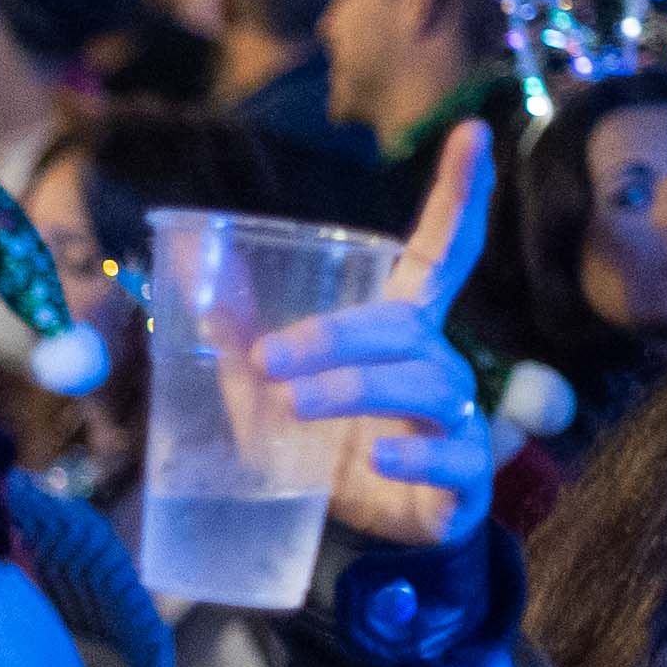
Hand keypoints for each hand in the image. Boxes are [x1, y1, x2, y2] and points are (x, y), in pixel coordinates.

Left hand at [269, 120, 500, 551]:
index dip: (460, 194)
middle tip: (269, 358)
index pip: (441, 250)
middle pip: (401, 325)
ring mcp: (456, 417)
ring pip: (421, 383)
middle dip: (336, 336)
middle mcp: (437, 360)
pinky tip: (377, 455)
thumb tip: (193, 271)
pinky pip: (449, 455)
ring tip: (297, 406)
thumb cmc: (325, 443)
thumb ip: (243, 331)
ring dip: (355, 389)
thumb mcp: (273, 386)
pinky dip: (413, 453)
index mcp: (401, 327)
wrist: (364, 532)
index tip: (474, 133)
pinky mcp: (463, 475)